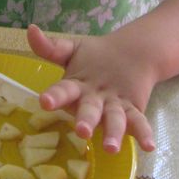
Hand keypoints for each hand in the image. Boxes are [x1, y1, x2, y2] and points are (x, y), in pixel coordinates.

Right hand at [26, 24, 155, 153]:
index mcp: (75, 87)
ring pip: (112, 121)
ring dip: (112, 134)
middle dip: (85, 121)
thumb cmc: (96, 57)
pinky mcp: (132, 110)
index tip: (45, 102)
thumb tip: (30, 30)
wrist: (130, 55)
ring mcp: (113, 108)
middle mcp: (92, 102)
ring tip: (111, 148)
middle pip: (88, 112)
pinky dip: (143, 133)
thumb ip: (51, 46)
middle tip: (82, 131)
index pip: (62, 91)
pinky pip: (138, 122)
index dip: (54, 97)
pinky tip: (149, 145)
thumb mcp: (73, 49)